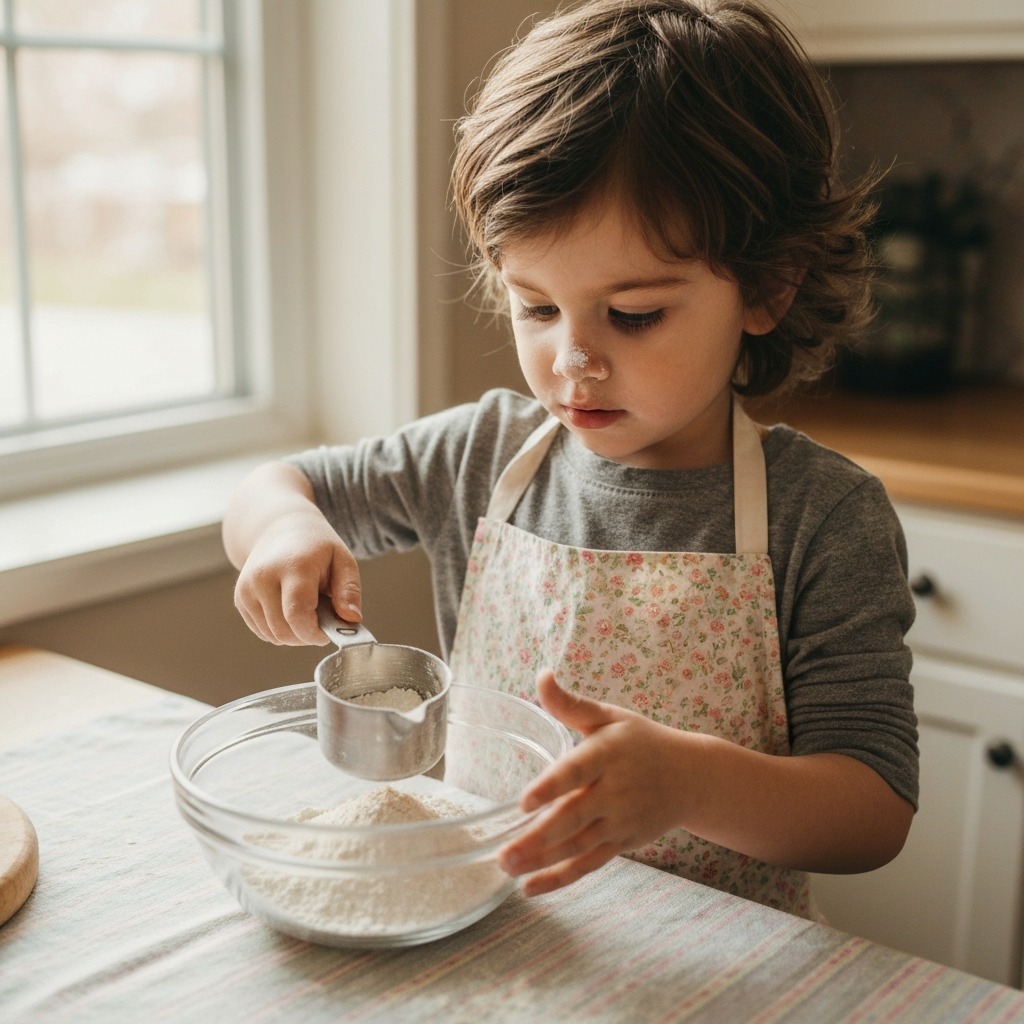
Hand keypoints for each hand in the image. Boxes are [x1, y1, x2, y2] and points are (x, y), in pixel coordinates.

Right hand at [225, 462, 363, 645]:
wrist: (279, 527)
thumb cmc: (316, 547)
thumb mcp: (343, 560)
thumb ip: (350, 590)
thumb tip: (352, 619)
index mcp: (293, 566)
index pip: (297, 615)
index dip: (314, 633)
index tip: (328, 632)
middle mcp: (264, 577)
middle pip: (283, 630)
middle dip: (306, 636)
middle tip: (321, 622)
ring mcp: (247, 588)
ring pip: (272, 635)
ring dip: (293, 635)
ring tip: (307, 612)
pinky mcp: (240, 598)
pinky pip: (262, 632)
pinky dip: (279, 631)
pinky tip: (290, 611)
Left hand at [499, 670, 691, 895]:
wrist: (691, 777)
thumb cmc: (640, 741)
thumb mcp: (609, 716)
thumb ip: (571, 704)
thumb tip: (541, 675)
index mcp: (607, 754)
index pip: (577, 772)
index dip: (552, 788)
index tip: (525, 802)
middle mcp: (615, 791)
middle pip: (574, 818)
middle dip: (539, 838)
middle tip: (504, 853)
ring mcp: (619, 821)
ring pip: (578, 846)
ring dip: (542, 861)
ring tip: (507, 868)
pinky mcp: (621, 844)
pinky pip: (588, 865)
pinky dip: (560, 878)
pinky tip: (529, 887)